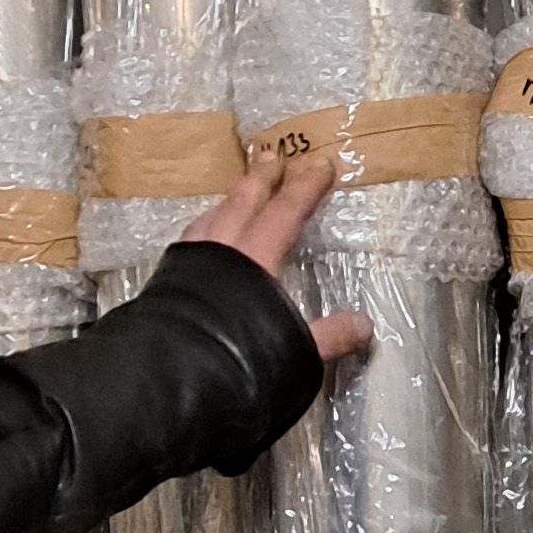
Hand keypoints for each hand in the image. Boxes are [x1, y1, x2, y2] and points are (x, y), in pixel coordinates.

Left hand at [182, 136, 371, 370]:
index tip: (321, 166)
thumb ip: (328, 337)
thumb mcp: (294, 352)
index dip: (305, 189)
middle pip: (242, 202)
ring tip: (238, 191)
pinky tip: (205, 234)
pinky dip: (206, 226)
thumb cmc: (236, 360)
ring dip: (229, 199)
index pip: (284, 213)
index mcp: (253, 259)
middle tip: (271, 154)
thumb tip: (364, 326)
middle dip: (261, 177)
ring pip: (212, 216)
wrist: (172, 378)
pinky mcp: (168, 281)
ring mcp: (188, 263)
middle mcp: (218, 251)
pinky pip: (192, 239)